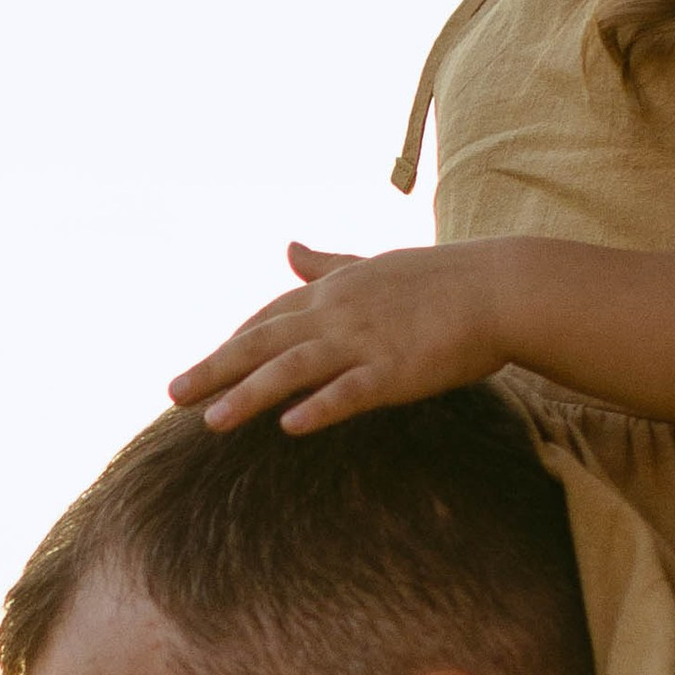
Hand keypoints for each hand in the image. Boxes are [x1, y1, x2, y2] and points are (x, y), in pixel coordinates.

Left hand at [167, 241, 517, 432]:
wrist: (502, 288)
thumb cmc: (446, 281)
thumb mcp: (376, 266)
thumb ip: (328, 263)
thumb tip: (287, 248)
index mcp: (335, 290)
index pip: (270, 316)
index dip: (234, 342)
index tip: (204, 366)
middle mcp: (339, 313)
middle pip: (264, 341)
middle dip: (215, 368)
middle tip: (172, 395)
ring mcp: (365, 341)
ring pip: (293, 368)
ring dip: (248, 394)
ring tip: (210, 422)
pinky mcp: (396, 369)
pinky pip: (349, 392)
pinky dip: (319, 407)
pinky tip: (289, 426)